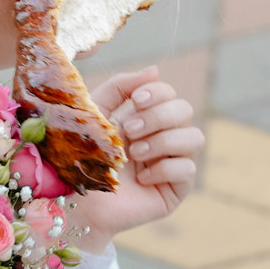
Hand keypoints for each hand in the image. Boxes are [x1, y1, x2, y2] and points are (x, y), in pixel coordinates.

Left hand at [73, 67, 202, 248]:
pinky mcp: (175, 190)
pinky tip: (140, 178)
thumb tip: (155, 70)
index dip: (158, 93)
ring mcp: (172, 164)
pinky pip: (188, 169)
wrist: (74, 199)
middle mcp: (162, 138)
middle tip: (130, 132)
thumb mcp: (96, 112)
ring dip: (163, 141)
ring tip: (135, 154)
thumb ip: (120, 87)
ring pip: (195, 138)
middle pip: (185, 111)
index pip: (169, 94)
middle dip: (158, 117)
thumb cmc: (81, 156)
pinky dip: (163, 169)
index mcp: (145, 118)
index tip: (136, 101)